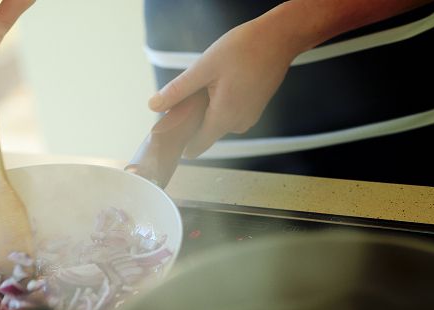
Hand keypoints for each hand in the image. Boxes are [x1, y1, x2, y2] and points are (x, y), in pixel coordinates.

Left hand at [147, 16, 299, 158]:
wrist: (279, 38)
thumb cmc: (246, 49)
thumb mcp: (204, 67)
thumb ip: (178, 90)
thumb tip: (154, 106)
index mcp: (224, 117)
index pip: (197, 146)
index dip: (180, 142)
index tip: (169, 132)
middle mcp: (238, 124)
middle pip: (205, 132)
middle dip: (192, 117)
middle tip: (189, 92)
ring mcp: (249, 117)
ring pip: (217, 121)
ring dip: (207, 108)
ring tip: (209, 82)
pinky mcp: (254, 109)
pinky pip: (229, 113)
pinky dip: (220, 103)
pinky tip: (222, 82)